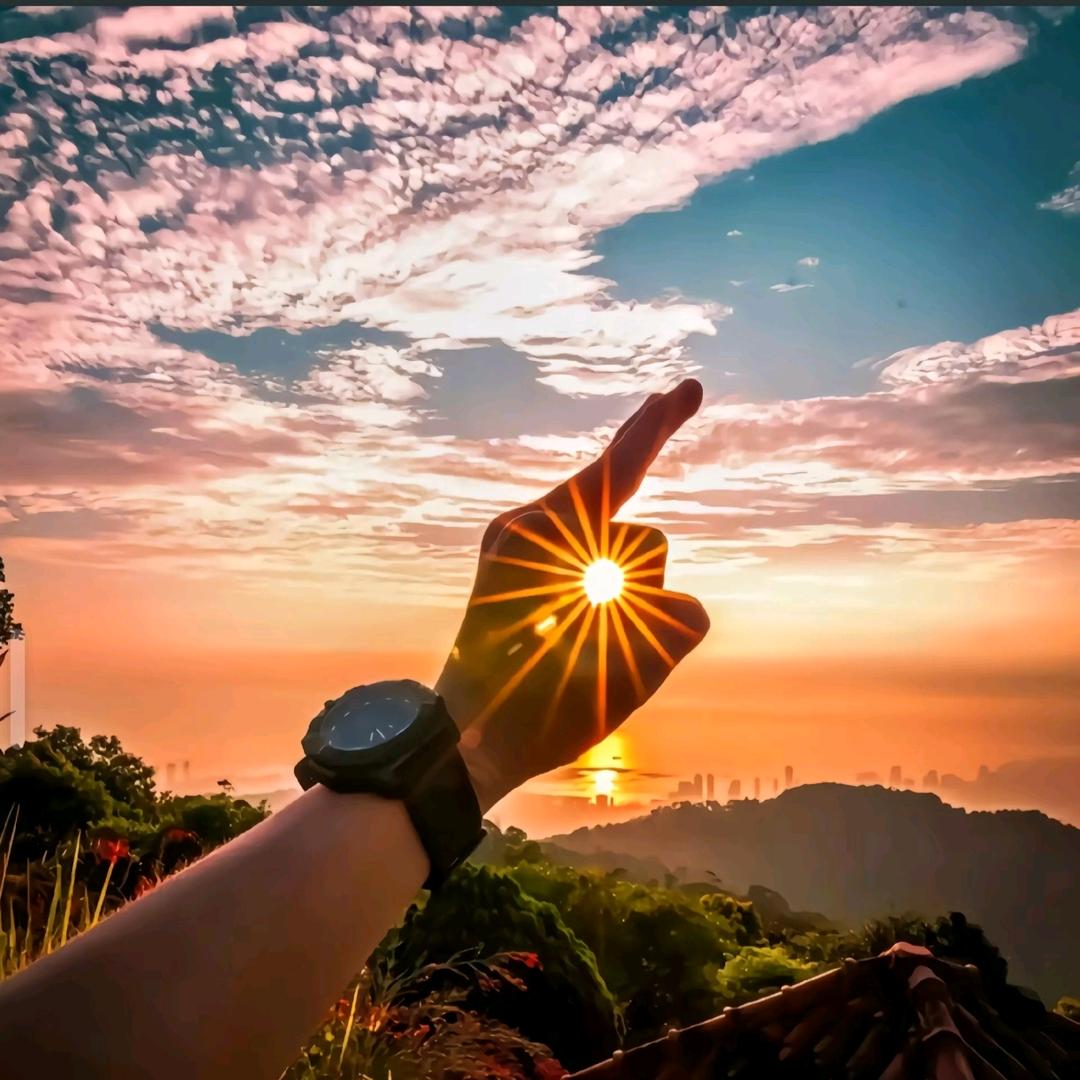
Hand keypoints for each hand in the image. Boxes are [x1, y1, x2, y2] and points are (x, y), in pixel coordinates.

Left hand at [437, 379, 709, 811]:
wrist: (462, 737)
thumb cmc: (539, 712)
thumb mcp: (622, 676)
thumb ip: (669, 623)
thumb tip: (668, 597)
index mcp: (542, 541)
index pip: (616, 468)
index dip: (657, 428)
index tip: (684, 389)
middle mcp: (527, 528)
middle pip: (636, 540)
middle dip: (638, 593)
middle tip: (599, 642)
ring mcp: (517, 544)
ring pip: (617, 558)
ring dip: (618, 604)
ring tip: (573, 653)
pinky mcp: (511, 562)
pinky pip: (584, 562)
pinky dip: (599, 602)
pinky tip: (575, 640)